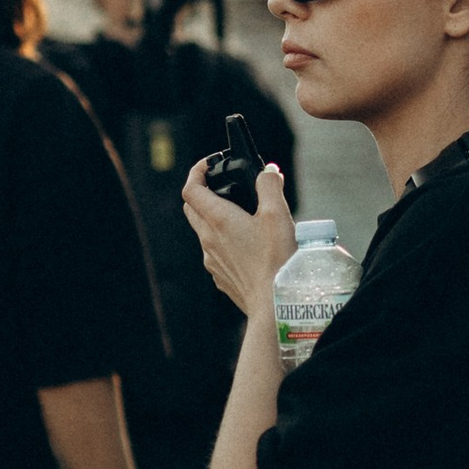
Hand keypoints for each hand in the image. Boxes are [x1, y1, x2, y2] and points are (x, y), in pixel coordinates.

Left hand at [181, 158, 294, 315]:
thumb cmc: (276, 260)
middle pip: (192, 209)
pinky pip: (214, 253)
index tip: (209, 165)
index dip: (196, 172)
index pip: (191, 189)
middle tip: (224, 187)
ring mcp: (212, 260)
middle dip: (202, 193)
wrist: (274, 304)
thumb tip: (267, 172)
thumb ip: (269, 187)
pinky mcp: (220, 276)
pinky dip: (223, 242)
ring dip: (214, 218)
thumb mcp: (277, 214)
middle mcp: (208, 239)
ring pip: (203, 232)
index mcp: (218, 220)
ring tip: (241, 216)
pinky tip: (246, 245)